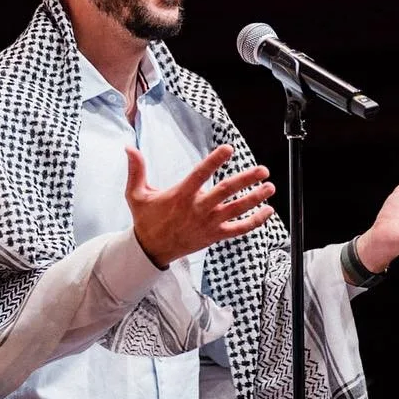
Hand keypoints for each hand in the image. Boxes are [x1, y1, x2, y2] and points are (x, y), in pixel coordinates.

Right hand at [126, 144, 274, 268]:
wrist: (151, 250)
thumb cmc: (146, 219)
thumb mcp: (136, 194)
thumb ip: (136, 170)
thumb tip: (129, 148)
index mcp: (181, 195)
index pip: (200, 174)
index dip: (214, 161)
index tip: (228, 149)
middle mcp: (197, 209)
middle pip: (225, 192)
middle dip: (246, 180)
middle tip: (262, 170)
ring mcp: (208, 223)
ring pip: (236, 210)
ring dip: (255, 198)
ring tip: (269, 187)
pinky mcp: (214, 236)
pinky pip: (239, 229)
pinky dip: (255, 221)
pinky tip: (267, 211)